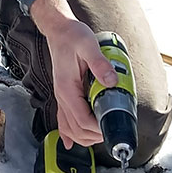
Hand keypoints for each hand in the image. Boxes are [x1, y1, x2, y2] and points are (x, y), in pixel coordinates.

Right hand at [30, 0, 117, 148]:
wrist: (58, 30)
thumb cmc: (72, 36)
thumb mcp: (88, 45)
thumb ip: (100, 64)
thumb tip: (112, 81)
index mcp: (68, 88)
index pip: (81, 119)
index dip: (96, 128)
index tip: (109, 128)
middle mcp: (62, 95)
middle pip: (75, 129)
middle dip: (92, 136)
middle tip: (109, 132)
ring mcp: (62, 96)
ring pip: (68, 127)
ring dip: (83, 137)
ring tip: (99, 136)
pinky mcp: (64, 94)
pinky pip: (63, 119)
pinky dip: (67, 133)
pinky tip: (70, 142)